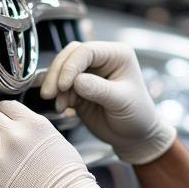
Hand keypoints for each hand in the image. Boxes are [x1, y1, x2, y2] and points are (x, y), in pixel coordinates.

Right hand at [40, 41, 175, 164]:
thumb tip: (76, 81)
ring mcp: (88, 73)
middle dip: (57, 74)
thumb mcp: (122, 101)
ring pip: (61, 69)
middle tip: (50, 93)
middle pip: (70, 56)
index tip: (63, 85)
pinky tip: (60, 107)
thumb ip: (99, 90)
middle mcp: (101, 60)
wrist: (134, 136)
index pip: (87, 51)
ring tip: (58, 104)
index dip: (71, 66)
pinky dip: (56, 96)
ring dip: (54, 86)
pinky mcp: (78, 88)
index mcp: (117, 55)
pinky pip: (60, 86)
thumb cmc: (138, 115)